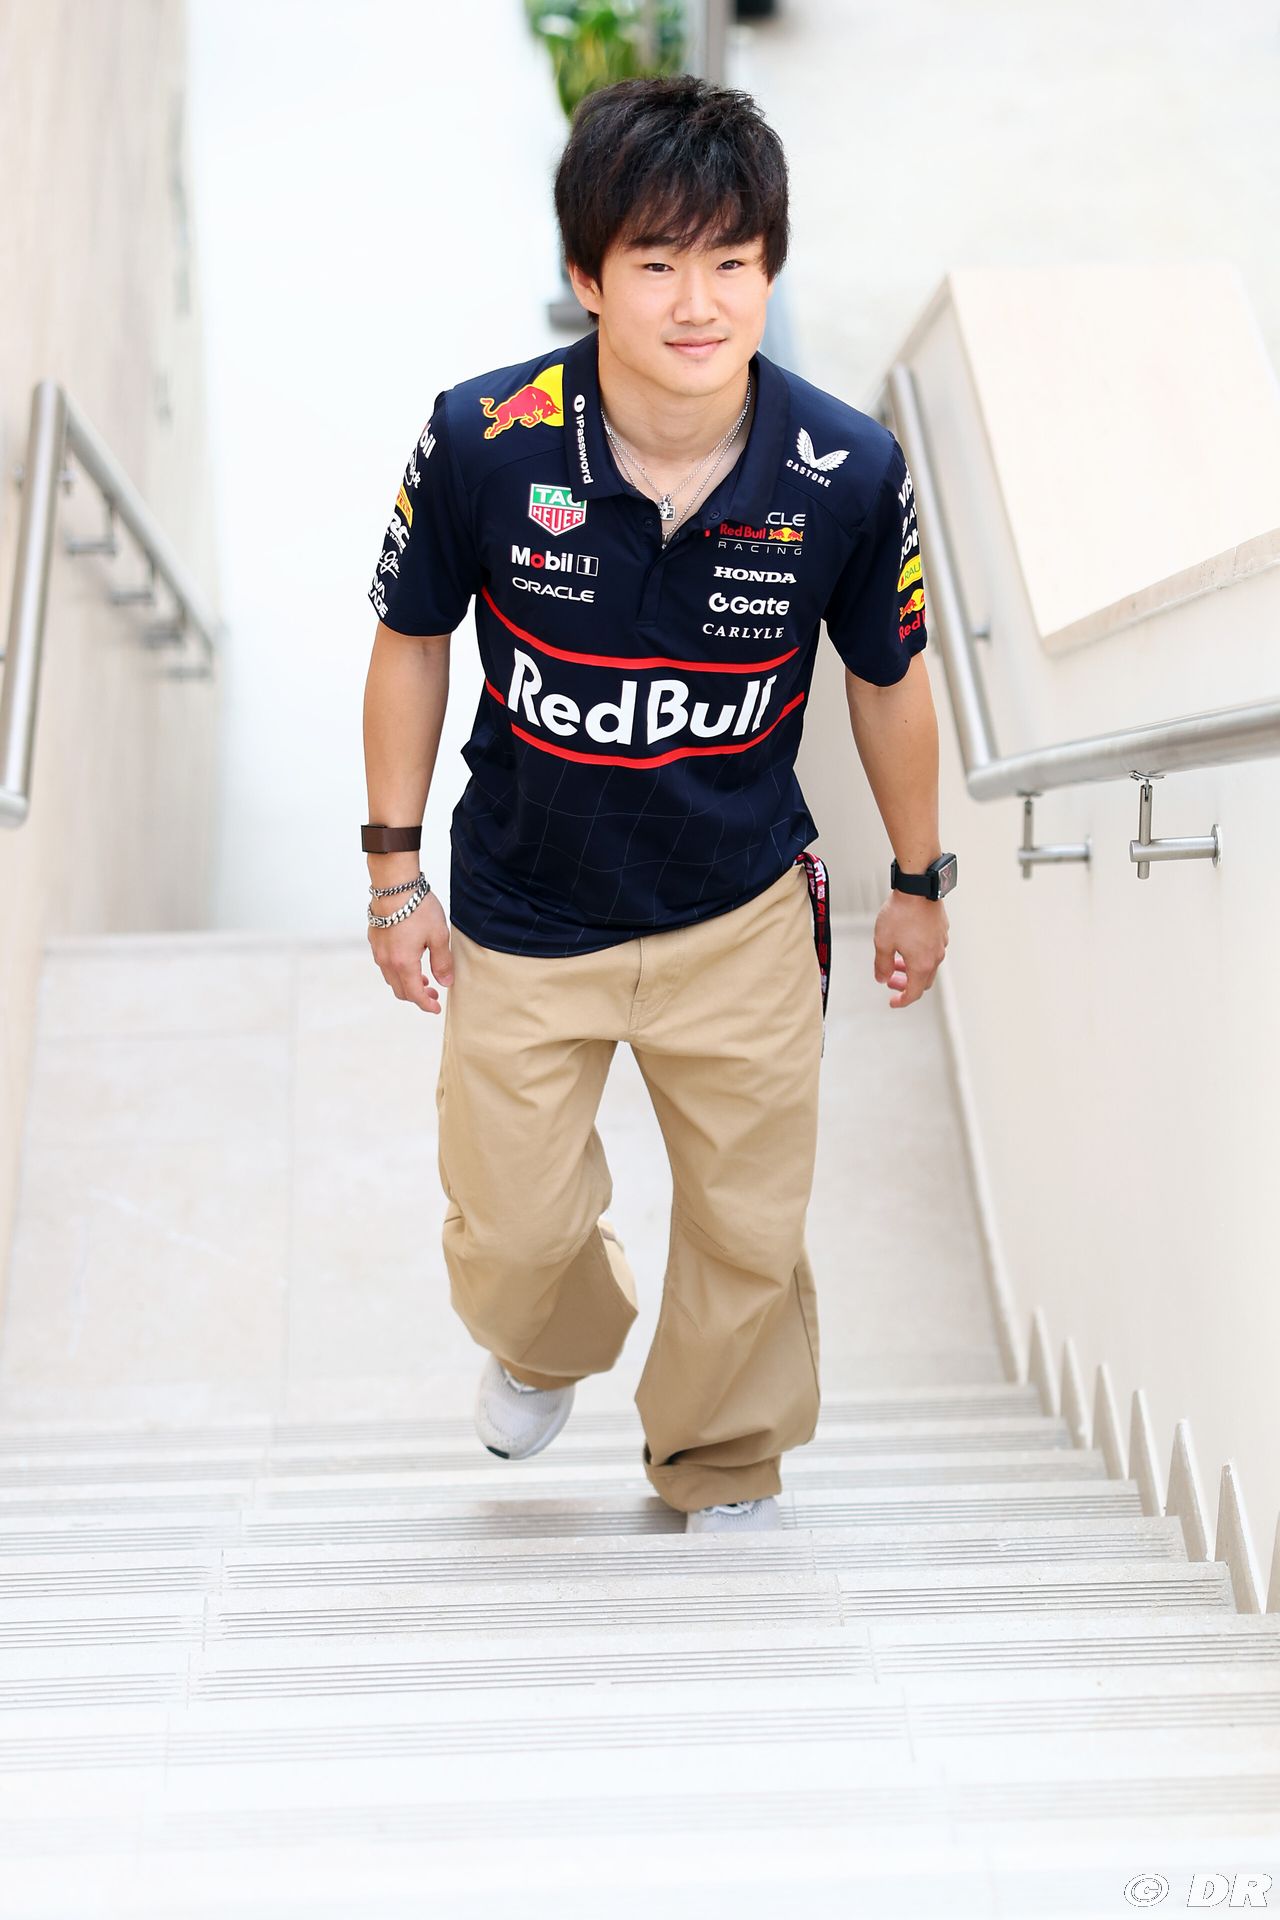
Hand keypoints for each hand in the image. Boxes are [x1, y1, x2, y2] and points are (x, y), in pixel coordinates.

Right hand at [368, 888, 453, 1012]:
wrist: (394, 886)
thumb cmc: (418, 909)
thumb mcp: (439, 936)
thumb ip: (442, 962)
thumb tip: (445, 983)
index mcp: (403, 963)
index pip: (414, 994)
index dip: (426, 1004)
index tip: (436, 1008)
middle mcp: (386, 961)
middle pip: (400, 990)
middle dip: (417, 996)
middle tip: (433, 992)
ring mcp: (378, 951)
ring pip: (391, 978)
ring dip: (406, 983)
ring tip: (422, 977)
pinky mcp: (374, 940)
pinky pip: (384, 964)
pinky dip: (397, 970)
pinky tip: (408, 960)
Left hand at [873, 892, 948, 1008]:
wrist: (918, 888)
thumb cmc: (901, 913)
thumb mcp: (883, 942)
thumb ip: (882, 964)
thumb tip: (882, 978)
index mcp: (922, 964)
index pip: (914, 993)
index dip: (902, 1001)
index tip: (893, 1002)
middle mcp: (935, 956)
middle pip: (923, 981)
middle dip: (906, 984)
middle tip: (892, 981)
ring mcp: (940, 944)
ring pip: (928, 965)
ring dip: (912, 969)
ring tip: (897, 962)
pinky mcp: (942, 932)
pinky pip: (932, 951)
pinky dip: (919, 955)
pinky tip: (907, 945)